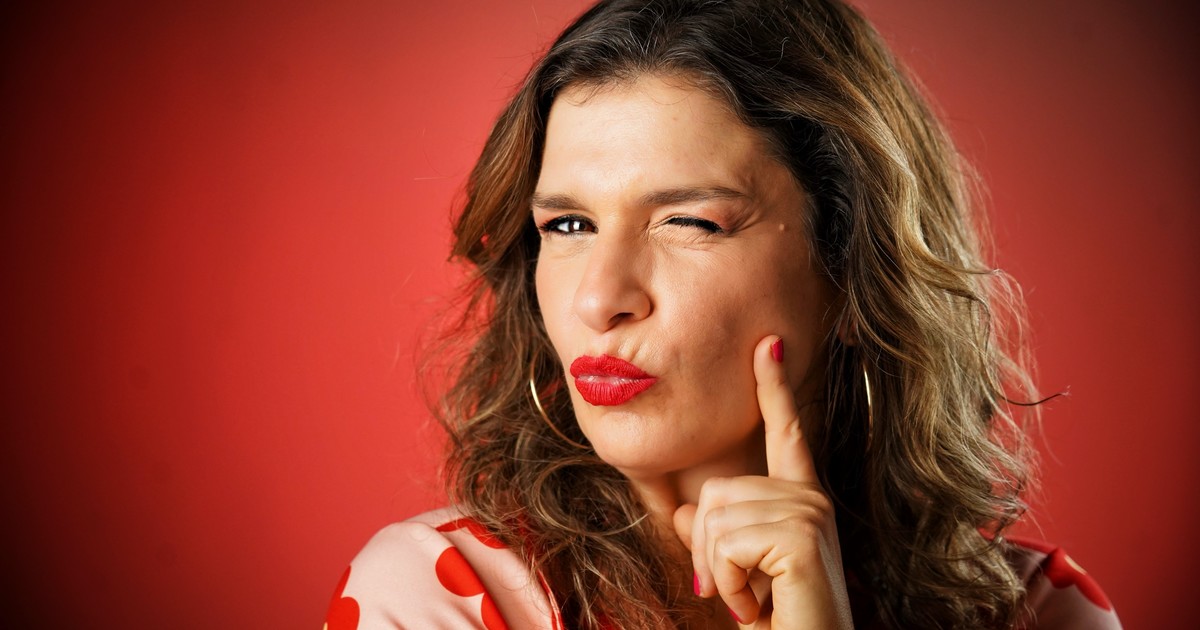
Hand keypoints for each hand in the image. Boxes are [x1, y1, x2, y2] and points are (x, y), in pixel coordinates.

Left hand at [673, 335, 853, 628]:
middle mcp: (810, 499)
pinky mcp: (800, 536)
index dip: (774, 387)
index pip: (785, 434)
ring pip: (713, 518)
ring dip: (719, 573)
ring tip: (754, 599)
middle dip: (708, 551)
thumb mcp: (738, 575)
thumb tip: (686, 510)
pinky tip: (757, 606)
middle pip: (715, 491)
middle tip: (739, 592)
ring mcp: (809, 514)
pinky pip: (726, 545)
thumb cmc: (782, 619)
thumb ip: (713, 538)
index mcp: (801, 501)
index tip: (768, 343)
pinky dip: (728, 585)